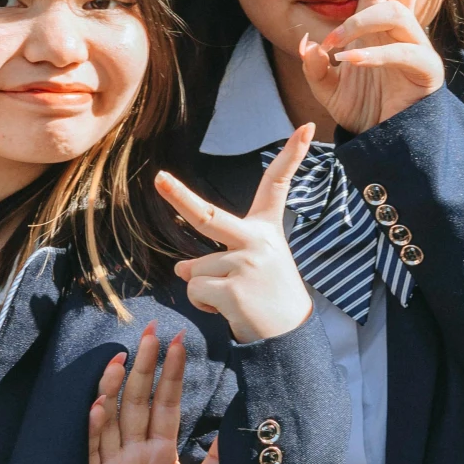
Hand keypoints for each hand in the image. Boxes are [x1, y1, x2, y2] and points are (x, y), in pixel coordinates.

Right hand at [89, 325, 221, 463]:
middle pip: (137, 400)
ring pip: (112, 418)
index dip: (171, 374)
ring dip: (114, 388)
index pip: (167, 403)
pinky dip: (95, 428)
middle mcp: (135, 453)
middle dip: (143, 366)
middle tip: (150, 331)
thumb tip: (242, 428)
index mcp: (162, 452)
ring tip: (121, 357)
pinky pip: (93, 451)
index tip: (178, 341)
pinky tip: (99, 405)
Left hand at [155, 127, 314, 342]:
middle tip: (159, 178)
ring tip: (236, 298)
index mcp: (266, 230)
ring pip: (194, 270)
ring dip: (205, 289)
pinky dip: (204, 305)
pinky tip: (230, 310)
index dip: (292, 156)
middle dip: (179, 197)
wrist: (290, 336)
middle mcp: (256, 242)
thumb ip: (216, 258)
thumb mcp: (251, 267)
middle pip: (208, 216)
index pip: (278, 186)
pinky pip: (196, 291)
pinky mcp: (233, 291)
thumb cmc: (269, 296)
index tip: (304, 128)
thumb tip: (180, 267)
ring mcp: (245, 265)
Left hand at [299, 0, 463, 132]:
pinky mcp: (424, 71)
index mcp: (378, 21)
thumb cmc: (364, 110)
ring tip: (339, 44)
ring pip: (394, 13)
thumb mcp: (328, 88)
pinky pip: (402, 52)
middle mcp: (400, 27)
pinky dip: (375, 54)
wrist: (385, 145)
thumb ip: (315, 65)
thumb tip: (306, 43)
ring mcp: (415, 46)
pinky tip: (352, 61)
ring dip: (362, 22)